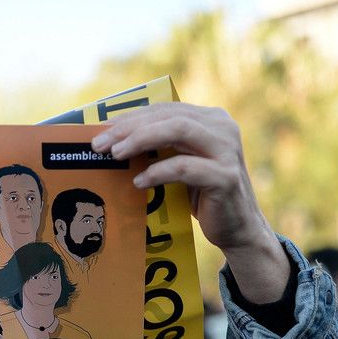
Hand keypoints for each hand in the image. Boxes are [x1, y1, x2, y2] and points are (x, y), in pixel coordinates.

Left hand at [93, 103, 289, 303]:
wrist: (238, 228)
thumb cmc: (203, 196)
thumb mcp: (182, 164)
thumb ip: (162, 147)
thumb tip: (114, 140)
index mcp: (212, 120)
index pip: (165, 109)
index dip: (131, 117)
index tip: (102, 130)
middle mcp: (223, 129)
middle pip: (169, 116)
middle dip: (129, 128)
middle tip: (99, 144)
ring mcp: (227, 151)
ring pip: (178, 131)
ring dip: (141, 140)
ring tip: (115, 154)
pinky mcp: (225, 177)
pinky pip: (184, 167)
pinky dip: (157, 172)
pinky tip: (138, 182)